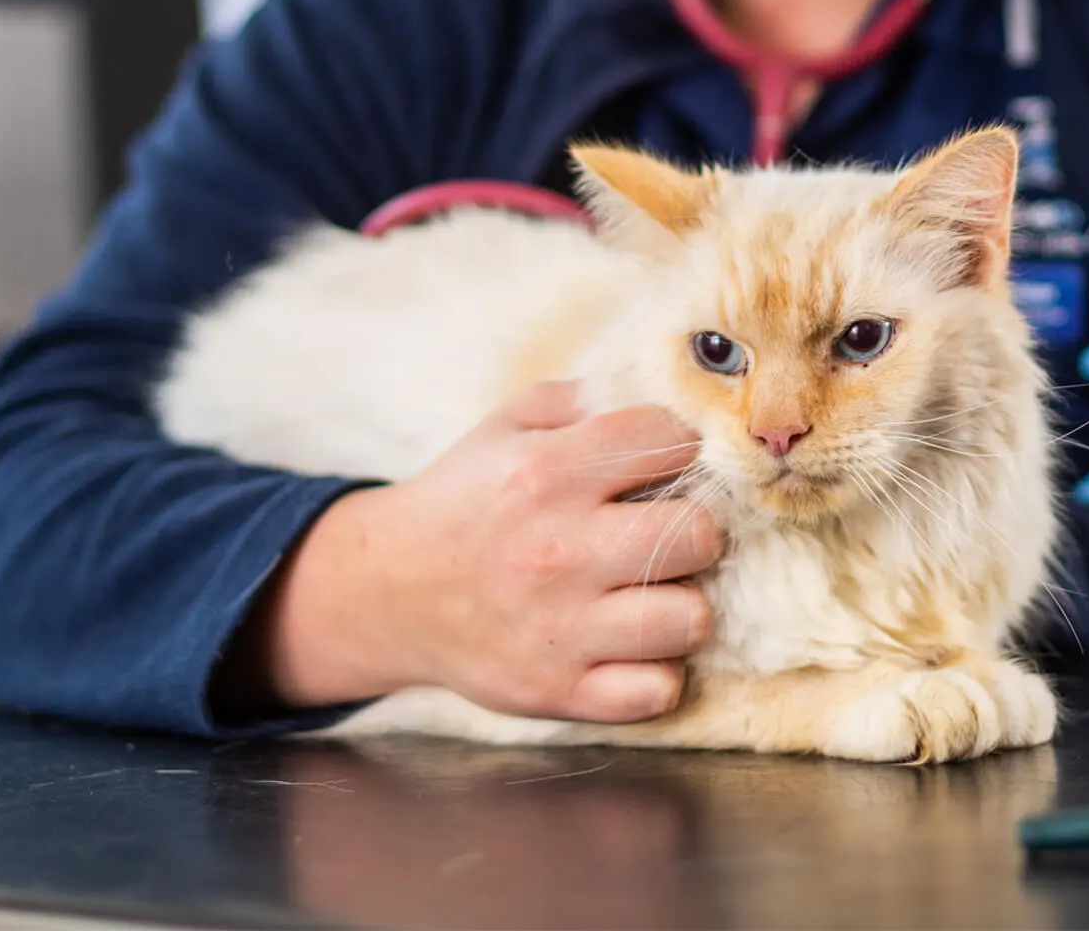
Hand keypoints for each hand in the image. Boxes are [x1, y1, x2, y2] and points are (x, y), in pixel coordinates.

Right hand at [241, 381, 721, 722]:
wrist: (388, 592)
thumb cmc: (465, 501)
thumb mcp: (507, 427)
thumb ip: (584, 401)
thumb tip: (670, 397)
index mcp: (547, 473)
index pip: (672, 443)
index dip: (679, 449)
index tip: (663, 465)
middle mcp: (558, 550)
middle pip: (699, 534)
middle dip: (695, 527)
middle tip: (665, 533)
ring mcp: (560, 628)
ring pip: (691, 618)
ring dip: (682, 604)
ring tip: (652, 593)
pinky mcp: (558, 691)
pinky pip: (657, 691)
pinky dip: (655, 671)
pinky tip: (633, 646)